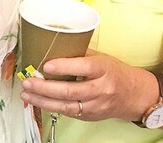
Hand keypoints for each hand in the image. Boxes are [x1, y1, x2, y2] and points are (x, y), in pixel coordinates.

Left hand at [19, 52, 155, 122]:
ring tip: (26, 95)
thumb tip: (49, 46)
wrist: (135, 95)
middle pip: (71, 91)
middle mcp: (101, 89)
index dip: (63, 67)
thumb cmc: (114, 71)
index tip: (45, 65)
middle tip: (27, 82)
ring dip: (44, 101)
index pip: (83, 68)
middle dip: (45, 88)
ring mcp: (97, 105)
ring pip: (68, 106)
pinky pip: (70, 113)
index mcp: (103, 69)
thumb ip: (78, 54)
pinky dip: (52, 107)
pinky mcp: (92, 116)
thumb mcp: (100, 57)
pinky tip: (38, 102)